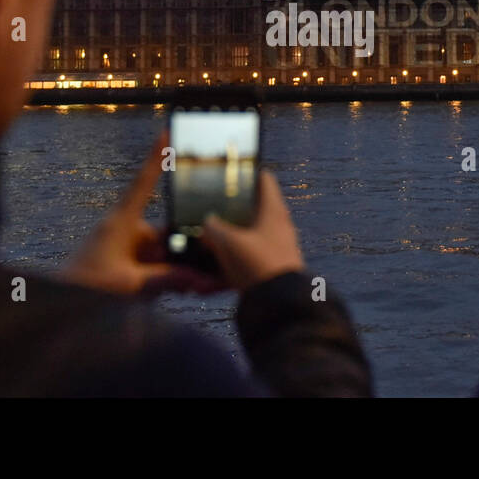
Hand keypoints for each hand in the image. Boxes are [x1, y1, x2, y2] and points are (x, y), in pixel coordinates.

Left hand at [62, 134, 220, 295]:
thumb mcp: (128, 285)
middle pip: (167, 231)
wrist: (56, 304)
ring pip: (164, 252)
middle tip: (204, 276)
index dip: (156, 157)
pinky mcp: (125, 261)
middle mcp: (126, 229)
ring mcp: (126, 245)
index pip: (143, 182)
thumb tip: (197, 278)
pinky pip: (155, 265)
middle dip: (186, 252)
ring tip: (194, 288)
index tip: (166, 132)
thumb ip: (164, 280)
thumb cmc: (85, 287)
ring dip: (177, 269)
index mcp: (121, 222)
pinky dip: (167, 276)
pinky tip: (180, 290)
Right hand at [201, 170, 305, 290]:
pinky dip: (223, 273)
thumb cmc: (259, 264)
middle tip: (204, 215)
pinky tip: (203, 284)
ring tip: (198, 255)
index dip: (247, 173)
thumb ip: (214, 228)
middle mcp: (276, 228)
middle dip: (224, 217)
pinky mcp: (267, 272)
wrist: (280, 306)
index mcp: (273, 211)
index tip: (230, 172)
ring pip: (241, 243)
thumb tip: (207, 222)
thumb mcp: (229, 241)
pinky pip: (241, 267)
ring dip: (219, 249)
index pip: (264, 181)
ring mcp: (272, 250)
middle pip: (249, 213)